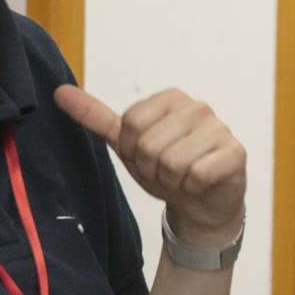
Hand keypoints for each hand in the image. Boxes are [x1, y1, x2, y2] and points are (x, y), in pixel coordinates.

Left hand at [57, 85, 245, 245]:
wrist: (200, 203)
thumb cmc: (164, 168)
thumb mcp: (126, 144)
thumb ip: (95, 116)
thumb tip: (59, 91)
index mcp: (171, 98)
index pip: (131, 123)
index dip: (132, 150)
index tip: (145, 157)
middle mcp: (198, 107)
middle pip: (149, 144)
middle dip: (151, 169)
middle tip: (165, 172)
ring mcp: (220, 128)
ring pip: (173, 162)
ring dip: (172, 181)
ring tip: (182, 178)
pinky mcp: (235, 152)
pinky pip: (198, 174)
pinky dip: (193, 187)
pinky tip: (200, 184)